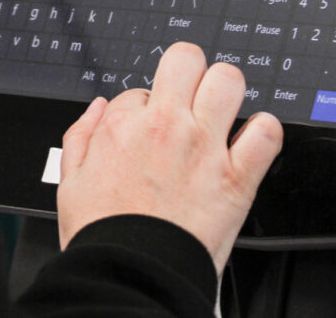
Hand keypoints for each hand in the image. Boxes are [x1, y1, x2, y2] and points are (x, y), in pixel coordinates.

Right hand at [57, 42, 282, 273]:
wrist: (130, 278)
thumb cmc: (103, 235)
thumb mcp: (70, 182)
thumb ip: (80, 135)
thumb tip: (98, 108)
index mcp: (123, 125)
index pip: (140, 88)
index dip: (144, 106)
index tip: (148, 128)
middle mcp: (166, 126)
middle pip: (187, 58)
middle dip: (188, 69)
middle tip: (189, 92)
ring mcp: (204, 147)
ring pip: (229, 80)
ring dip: (227, 90)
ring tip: (221, 109)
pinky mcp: (236, 177)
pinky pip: (265, 133)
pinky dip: (264, 132)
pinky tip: (252, 141)